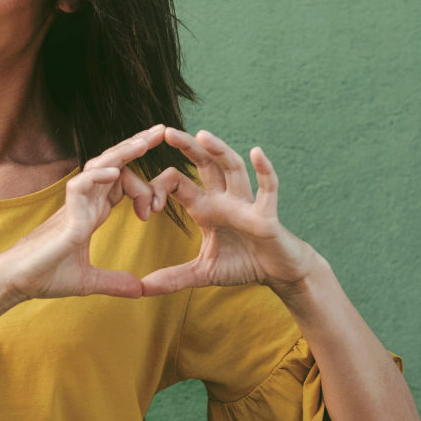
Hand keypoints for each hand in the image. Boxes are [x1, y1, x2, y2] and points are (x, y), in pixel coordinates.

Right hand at [0, 124, 167, 303]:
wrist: (16, 283)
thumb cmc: (44, 276)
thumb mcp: (88, 281)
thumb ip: (114, 282)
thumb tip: (139, 290)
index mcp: (91, 212)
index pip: (120, 182)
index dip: (142, 189)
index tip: (154, 209)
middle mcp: (84, 202)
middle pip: (113, 164)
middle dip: (136, 147)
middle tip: (161, 131)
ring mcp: (73, 206)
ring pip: (99, 167)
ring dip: (122, 153)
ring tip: (144, 141)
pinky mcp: (65, 216)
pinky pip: (80, 186)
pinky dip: (98, 177)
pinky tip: (116, 172)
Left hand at [140, 127, 321, 295]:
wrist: (278, 272)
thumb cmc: (243, 264)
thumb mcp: (203, 273)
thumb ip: (173, 278)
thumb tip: (142, 289)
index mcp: (205, 207)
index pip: (177, 184)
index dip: (159, 190)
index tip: (147, 209)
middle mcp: (224, 198)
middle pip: (204, 164)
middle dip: (186, 147)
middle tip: (164, 131)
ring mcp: (246, 203)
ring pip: (232, 169)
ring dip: (219, 151)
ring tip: (202, 135)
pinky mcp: (268, 214)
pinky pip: (268, 189)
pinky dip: (264, 171)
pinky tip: (256, 152)